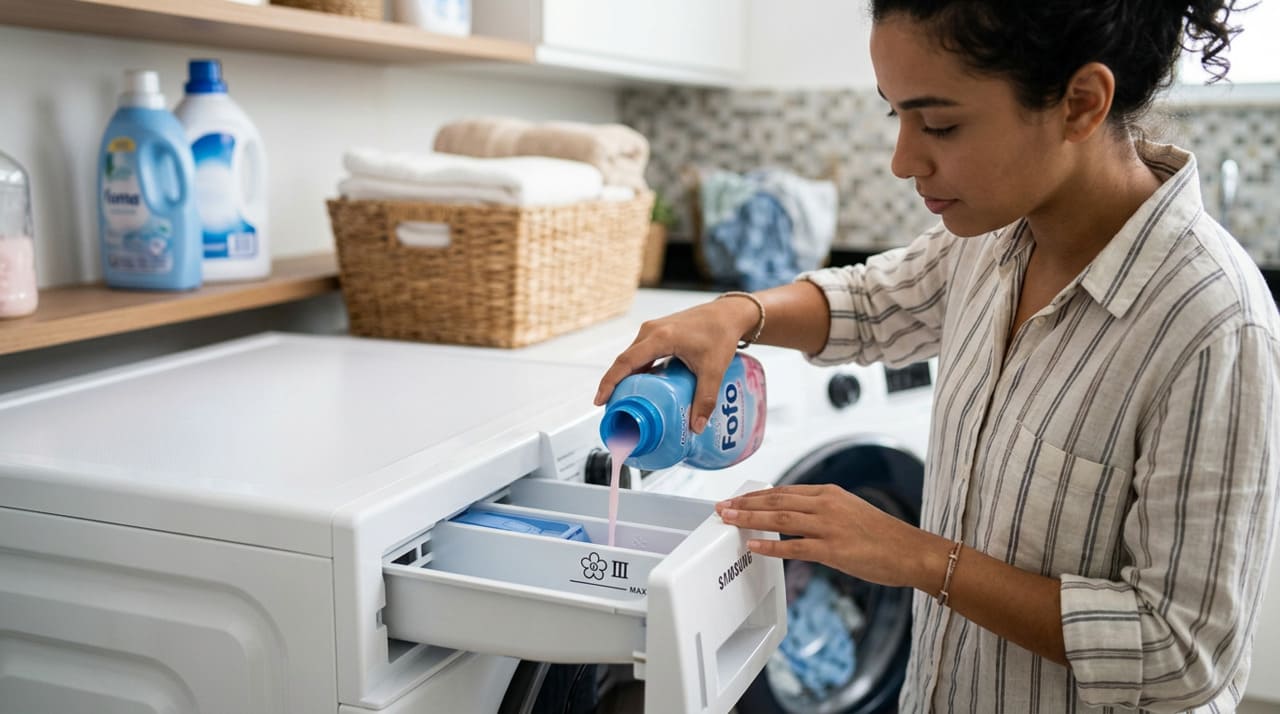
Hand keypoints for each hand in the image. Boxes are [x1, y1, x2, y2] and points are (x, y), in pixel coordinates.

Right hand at [593, 298, 758, 432]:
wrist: (729, 313)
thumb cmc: (721, 334)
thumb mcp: (714, 368)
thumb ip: (705, 398)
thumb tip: (696, 426)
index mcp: (660, 337)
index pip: (626, 362)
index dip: (610, 382)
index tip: (600, 400)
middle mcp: (651, 331)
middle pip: (625, 360)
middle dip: (614, 384)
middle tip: (611, 408)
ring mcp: (653, 330)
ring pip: (632, 357)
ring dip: (625, 377)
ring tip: (623, 399)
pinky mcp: (658, 332)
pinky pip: (641, 353)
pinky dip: (637, 369)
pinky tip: (640, 385)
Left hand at [716, 484, 942, 588]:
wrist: (910, 551)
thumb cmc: (882, 536)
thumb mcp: (849, 511)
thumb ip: (821, 510)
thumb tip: (795, 514)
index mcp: (828, 493)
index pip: (783, 490)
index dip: (755, 495)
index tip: (735, 499)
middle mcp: (826, 504)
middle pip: (776, 499)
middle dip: (744, 504)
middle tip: (720, 508)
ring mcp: (829, 525)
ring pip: (780, 517)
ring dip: (750, 519)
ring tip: (728, 521)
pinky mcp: (833, 549)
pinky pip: (794, 546)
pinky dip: (771, 545)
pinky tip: (754, 546)